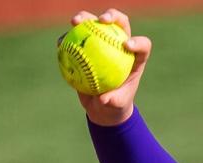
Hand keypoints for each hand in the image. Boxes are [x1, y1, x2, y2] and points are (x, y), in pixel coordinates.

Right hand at [70, 8, 151, 125]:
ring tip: (75, 22)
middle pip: (119, 24)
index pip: (142, 45)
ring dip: (85, 18)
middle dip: (112, 15)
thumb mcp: (116, 106)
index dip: (138, 42)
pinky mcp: (86, 47)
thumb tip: (103, 98)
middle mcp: (120, 45)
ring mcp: (102, 43)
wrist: (101, 105)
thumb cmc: (114, 105)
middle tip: (102, 20)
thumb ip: (113, 101)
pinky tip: (60, 42)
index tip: (126, 46)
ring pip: (94, 24)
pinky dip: (67, 38)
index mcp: (134, 58)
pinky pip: (75, 39)